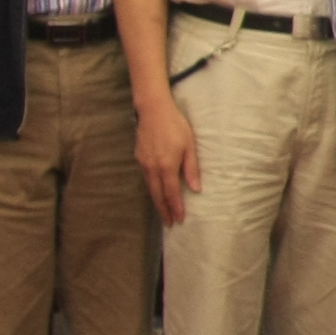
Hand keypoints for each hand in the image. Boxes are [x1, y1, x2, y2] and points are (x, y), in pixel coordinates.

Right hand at [135, 95, 200, 227]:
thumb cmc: (175, 126)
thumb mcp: (189, 146)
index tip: (179, 220)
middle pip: (158, 195)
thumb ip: (192, 168)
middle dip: (164, 210)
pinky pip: (146, 178)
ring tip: (164, 212)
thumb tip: (196, 189)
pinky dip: (152, 189)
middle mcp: (152, 168)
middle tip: (169, 224)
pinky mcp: (139, 158)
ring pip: (150, 188)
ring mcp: (143, 163)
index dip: (176, 208)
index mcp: (167, 166)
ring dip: (157, 201)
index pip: (172, 193)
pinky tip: (156, 191)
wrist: (153, 110)